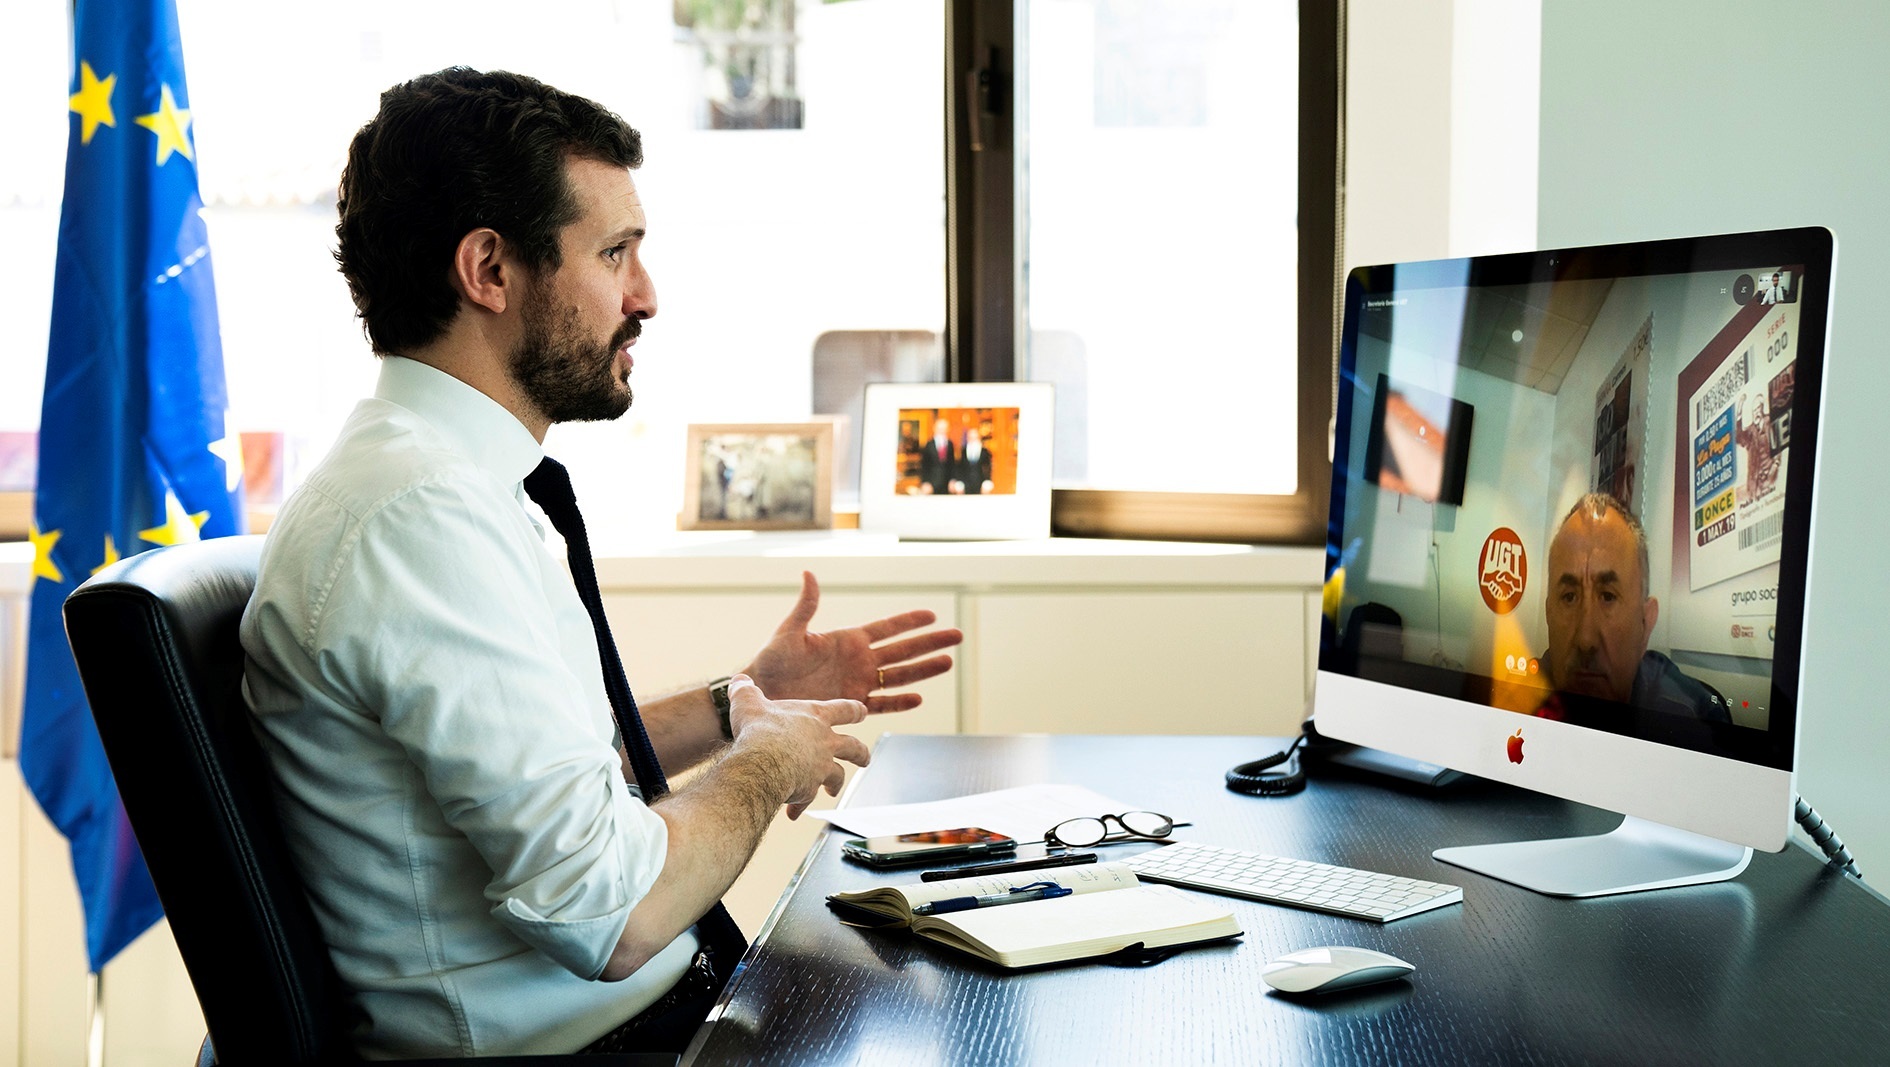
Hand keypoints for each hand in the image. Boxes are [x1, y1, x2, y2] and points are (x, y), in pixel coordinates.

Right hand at [725, 675, 870, 818]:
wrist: (761, 760)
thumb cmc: (759, 729)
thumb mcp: (748, 702)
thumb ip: (745, 690)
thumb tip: (739, 681)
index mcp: (815, 717)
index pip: (844, 710)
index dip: (855, 710)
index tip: (863, 712)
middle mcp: (825, 742)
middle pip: (853, 747)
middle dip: (861, 753)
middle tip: (865, 759)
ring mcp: (820, 767)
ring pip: (839, 776)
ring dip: (836, 785)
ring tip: (833, 792)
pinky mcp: (810, 788)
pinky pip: (807, 799)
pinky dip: (800, 805)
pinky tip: (791, 812)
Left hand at [744, 571, 962, 713]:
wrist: (763, 696)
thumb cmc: (771, 662)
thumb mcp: (789, 632)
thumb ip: (806, 606)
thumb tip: (809, 573)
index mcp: (847, 640)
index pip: (886, 628)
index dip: (909, 621)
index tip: (932, 614)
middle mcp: (858, 661)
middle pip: (903, 650)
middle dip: (930, 643)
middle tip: (957, 636)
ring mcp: (857, 684)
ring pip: (899, 676)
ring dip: (924, 670)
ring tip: (949, 662)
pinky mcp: (851, 705)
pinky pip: (882, 704)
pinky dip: (900, 702)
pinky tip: (918, 698)